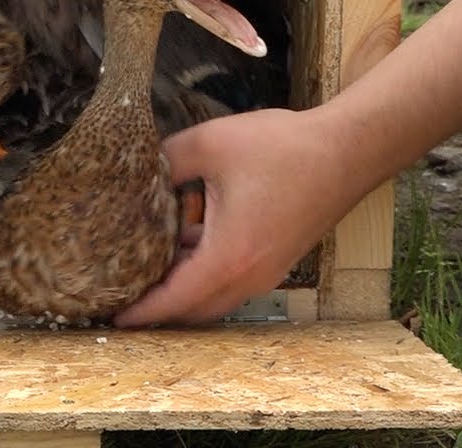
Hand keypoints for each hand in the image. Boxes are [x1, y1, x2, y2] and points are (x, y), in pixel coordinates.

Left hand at [114, 107, 368, 327]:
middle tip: (122, 294)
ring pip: (213, 296)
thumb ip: (166, 160)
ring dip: (183, 288)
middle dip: (157, 307)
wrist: (348, 150)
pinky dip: (205, 273)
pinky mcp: (277, 259)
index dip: (141, 310)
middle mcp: (249, 275)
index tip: (113, 317)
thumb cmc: (285, 148)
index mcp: (228, 256)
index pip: (174, 299)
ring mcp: (267, 272)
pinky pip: (231, 280)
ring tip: (146, 268)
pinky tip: (185, 241)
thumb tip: (137, 169)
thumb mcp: (210, 144)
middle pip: (193, 308)